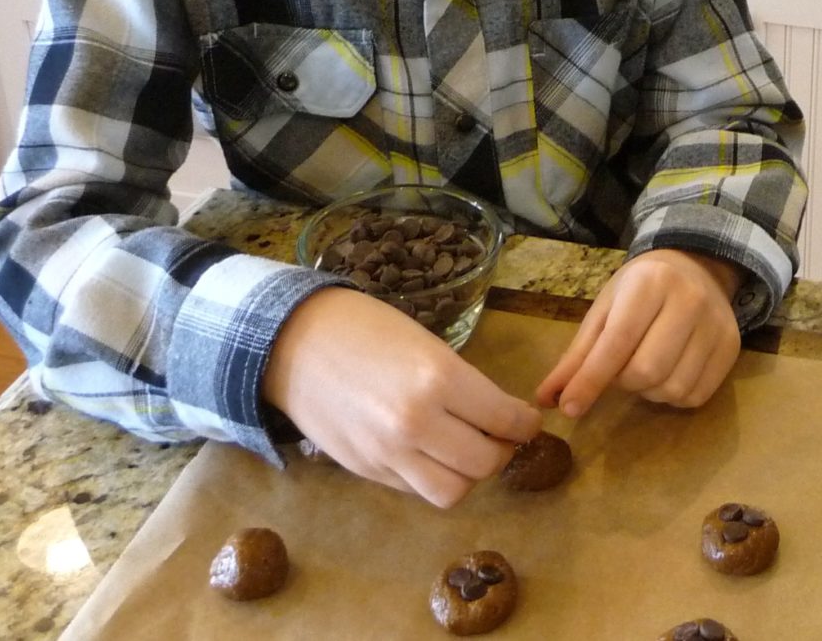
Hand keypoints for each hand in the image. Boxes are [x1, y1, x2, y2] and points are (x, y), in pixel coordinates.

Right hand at [261, 287, 541, 507]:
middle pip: (485, 465)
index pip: (506, 421)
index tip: (527, 421)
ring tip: (466, 452)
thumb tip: (501, 417)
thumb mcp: (429, 345)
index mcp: (439, 379)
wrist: (294, 341)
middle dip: (502, 451)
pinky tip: (430, 454)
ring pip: (452, 492)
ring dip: (468, 476)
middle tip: (500, 436)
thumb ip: (465, 385)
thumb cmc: (367, 329)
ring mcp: (387, 453)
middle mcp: (416, 423)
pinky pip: (415, 490)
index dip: (526, 424)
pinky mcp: (365, 470)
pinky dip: (432, 478)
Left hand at [534, 249, 742, 417]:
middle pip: (646, 370)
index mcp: (650, 282)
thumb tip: (546, 400)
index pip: (617, 342)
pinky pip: (696, 396)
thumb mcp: (605, 309)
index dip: (591, 380)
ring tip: (644, 368)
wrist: (696, 267)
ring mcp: (716, 325)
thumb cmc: (641, 289)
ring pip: (672, 387)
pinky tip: (667, 374)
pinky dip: (673, 396)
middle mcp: (689, 300)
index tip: (568, 407)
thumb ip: (578, 355)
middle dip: (623, 383)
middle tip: (619, 370)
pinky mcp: (732, 348)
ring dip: (648, 392)